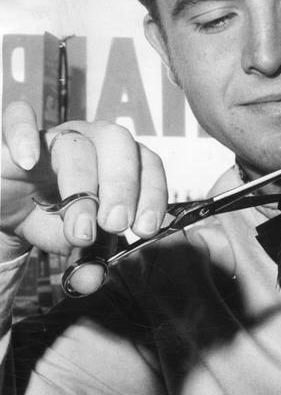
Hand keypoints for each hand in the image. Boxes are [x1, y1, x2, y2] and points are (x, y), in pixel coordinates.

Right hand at [1, 100, 168, 263]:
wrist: (7, 211)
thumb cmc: (52, 220)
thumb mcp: (75, 245)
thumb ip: (88, 260)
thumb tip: (90, 278)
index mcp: (119, 161)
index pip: (147, 163)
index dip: (152, 193)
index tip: (145, 228)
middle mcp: (91, 140)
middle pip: (118, 143)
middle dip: (123, 186)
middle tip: (115, 225)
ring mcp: (53, 136)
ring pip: (75, 142)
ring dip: (81, 184)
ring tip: (79, 229)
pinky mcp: (12, 137)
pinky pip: (17, 116)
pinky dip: (23, 133)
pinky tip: (27, 162)